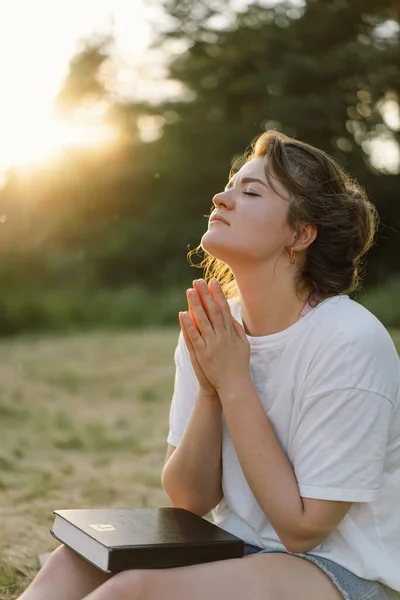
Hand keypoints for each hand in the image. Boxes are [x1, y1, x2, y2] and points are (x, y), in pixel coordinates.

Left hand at [179, 278, 250, 395]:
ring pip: (203, 321)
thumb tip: (233, 317)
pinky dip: (188, 325)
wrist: (234, 385)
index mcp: (231, 333)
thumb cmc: (239, 365)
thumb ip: (238, 330)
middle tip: (199, 281)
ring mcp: (213, 344)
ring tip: (189, 291)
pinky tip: (182, 314)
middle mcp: (223, 336)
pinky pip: (194, 337)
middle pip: (213, 311)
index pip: (224, 309)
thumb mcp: (244, 345)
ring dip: (196, 305)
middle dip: (206, 295)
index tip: (213, 282)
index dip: (218, 294)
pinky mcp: (203, 354)